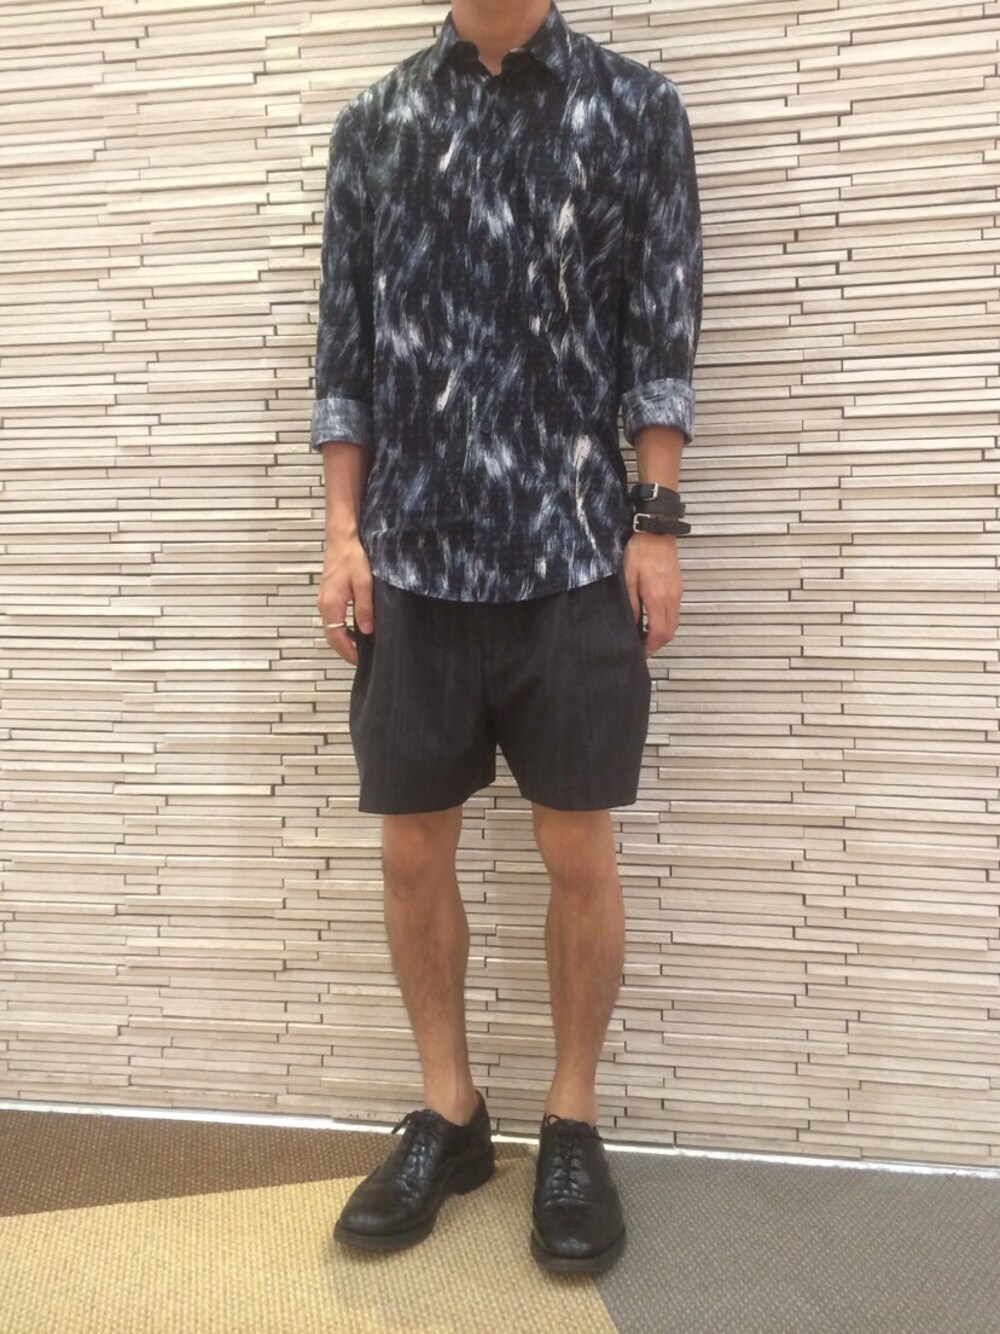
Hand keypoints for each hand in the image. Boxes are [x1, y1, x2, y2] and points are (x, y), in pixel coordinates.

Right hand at [318, 540, 373, 666]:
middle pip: (331, 635)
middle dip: (344, 649)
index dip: (347, 652)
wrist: (341, 538)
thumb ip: (364, 608)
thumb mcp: (364, 584)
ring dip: (343, 638)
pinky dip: (341, 628)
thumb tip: (366, 631)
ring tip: (359, 646)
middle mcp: (324, 605)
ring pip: (331, 627)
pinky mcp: (328, 594)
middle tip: (360, 658)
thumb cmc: (352, 557)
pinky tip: (354, 628)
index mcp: (331, 606)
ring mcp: (324, 599)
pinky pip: (332, 617)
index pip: (336, 637)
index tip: (359, 661)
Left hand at [622, 533, 682, 656]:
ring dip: (663, 632)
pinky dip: (666, 620)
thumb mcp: (627, 578)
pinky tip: (653, 617)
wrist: (656, 531)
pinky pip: (675, 611)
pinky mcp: (678, 586)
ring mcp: (677, 592)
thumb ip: (631, 604)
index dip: (651, 646)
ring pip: (675, 622)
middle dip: (658, 643)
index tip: (641, 650)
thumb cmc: (639, 551)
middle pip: (670, 632)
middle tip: (643, 645)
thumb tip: (632, 624)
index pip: (660, 632)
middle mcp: (671, 598)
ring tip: (646, 633)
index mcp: (657, 597)